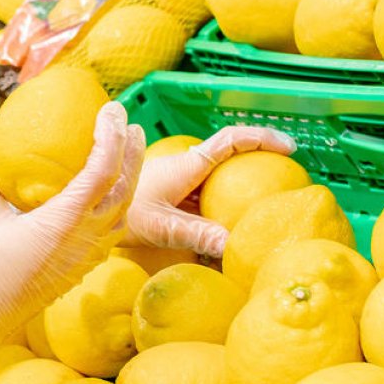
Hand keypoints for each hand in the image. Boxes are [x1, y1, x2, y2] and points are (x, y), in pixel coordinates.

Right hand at [0, 102, 145, 363]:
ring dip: (130, 180)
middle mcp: (87, 236)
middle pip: (125, 188)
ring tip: (128, 156)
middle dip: (133, 152)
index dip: (112, 136)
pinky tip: (108, 197)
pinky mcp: (84, 267)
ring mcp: (89, 254)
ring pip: (124, 211)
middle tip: (132, 126)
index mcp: (66, 219)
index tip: (113, 110)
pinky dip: (118, 206)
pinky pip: (113, 231)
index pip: (103, 169)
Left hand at [123, 126, 296, 257]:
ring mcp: (184, 179)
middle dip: (262, 156)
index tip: (288, 146)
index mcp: (188, 166)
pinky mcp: (179, 194)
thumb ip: (197, 235)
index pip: (231, 141)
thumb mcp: (162, 227)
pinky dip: (227, 200)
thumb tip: (233, 245)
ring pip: (222, 175)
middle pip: (233, 154)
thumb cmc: (124, 215)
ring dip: (244, 181)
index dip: (262, 138)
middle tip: (290, 172)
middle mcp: (189, 167)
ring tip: (270, 199)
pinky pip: (210, 193)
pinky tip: (237, 222)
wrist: (94, 213)